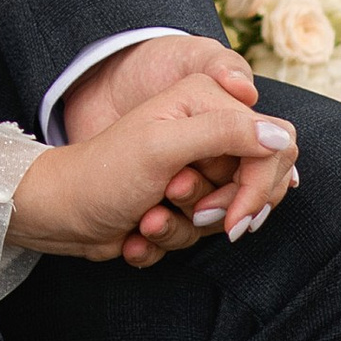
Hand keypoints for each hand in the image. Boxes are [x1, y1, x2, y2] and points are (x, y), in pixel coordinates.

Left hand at [62, 32, 275, 262]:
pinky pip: (197, 234)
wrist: (58, 211)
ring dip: (182, 227)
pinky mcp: (179, 204)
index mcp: (204, 101)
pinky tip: (134, 234)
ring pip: (225, 214)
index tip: (236, 215)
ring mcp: (192, 170)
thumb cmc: (103, 171)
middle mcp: (204, 132)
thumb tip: (282, 136)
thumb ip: (224, 133)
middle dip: (216, 209)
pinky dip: (164, 239)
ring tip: (144, 218)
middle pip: (254, 184)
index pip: (274, 143)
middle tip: (174, 203)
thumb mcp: (162, 146)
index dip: (261, 184)